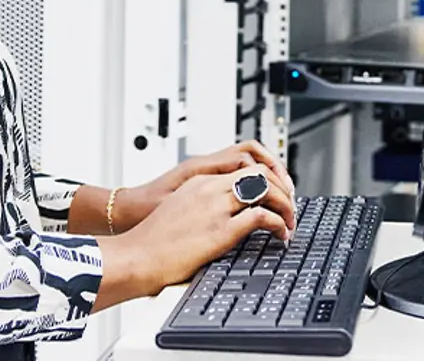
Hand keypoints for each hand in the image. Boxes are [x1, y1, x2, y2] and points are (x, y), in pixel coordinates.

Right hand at [95, 165, 296, 309]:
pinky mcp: (220, 230)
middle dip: (282, 188)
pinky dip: (279, 224)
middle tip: (289, 207)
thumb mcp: (177, 211)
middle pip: (260, 172)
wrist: (134, 257)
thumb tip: (218, 218)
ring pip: (266, 189)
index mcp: (199, 182)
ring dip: (285, 204)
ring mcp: (216, 207)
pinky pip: (262, 217)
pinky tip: (281, 235)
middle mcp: (209, 188)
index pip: (244, 166)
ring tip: (290, 221)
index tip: (276, 194)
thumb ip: (199, 206)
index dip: (267, 178)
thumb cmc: (150, 242)